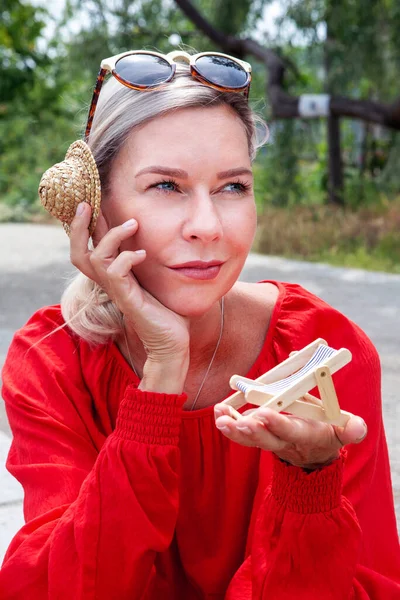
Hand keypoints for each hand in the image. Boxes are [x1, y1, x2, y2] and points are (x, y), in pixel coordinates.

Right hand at [69, 203, 189, 366]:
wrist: (172, 343)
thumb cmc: (167, 311)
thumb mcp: (155, 278)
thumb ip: (148, 259)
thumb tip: (154, 234)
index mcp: (113, 276)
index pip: (87, 249)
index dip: (83, 227)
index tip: (89, 203)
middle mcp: (109, 283)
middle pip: (78, 253)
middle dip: (78, 227)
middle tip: (86, 204)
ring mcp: (117, 292)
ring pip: (95, 258)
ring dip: (112, 237)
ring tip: (133, 224)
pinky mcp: (127, 299)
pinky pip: (115, 273)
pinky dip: (128, 258)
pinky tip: (144, 254)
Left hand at [213, 404, 367, 468]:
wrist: (314, 455)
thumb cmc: (327, 431)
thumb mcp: (343, 430)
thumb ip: (350, 429)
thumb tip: (357, 427)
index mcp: (306, 436)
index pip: (291, 431)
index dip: (278, 424)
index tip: (264, 413)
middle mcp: (285, 442)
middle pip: (266, 439)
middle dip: (252, 431)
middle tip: (238, 421)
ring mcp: (270, 442)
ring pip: (250, 439)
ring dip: (234, 429)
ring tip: (220, 418)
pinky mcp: (259, 438)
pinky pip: (242, 435)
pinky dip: (229, 424)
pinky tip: (219, 413)